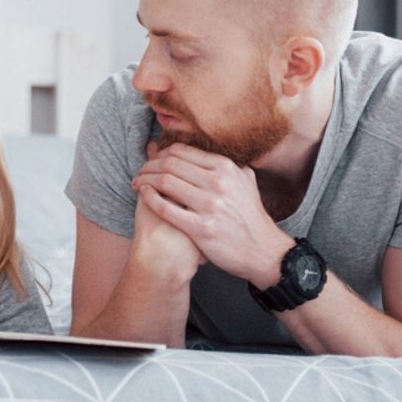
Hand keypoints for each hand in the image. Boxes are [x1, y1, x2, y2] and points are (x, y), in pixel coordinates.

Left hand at [132, 142, 292, 284]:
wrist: (264, 251)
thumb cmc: (250, 216)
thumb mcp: (246, 182)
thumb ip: (229, 165)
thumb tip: (210, 150)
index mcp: (226, 168)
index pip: (182, 151)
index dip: (161, 153)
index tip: (152, 160)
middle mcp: (218, 182)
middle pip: (170, 164)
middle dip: (149, 165)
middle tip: (140, 172)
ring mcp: (209, 205)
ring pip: (164, 182)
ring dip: (145, 180)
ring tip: (137, 183)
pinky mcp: (200, 228)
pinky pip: (165, 208)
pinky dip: (149, 198)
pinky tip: (143, 195)